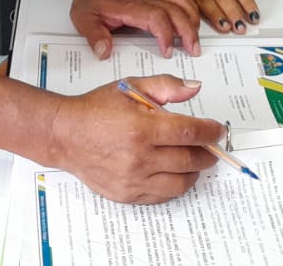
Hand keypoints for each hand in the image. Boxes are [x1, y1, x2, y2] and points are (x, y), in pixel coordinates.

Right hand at [45, 75, 221, 203]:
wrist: (64, 135)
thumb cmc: (95, 110)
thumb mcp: (130, 86)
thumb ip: (165, 86)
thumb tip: (194, 88)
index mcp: (141, 128)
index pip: (190, 133)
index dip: (210, 132)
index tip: (217, 129)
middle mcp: (138, 157)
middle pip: (189, 160)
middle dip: (207, 153)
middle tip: (211, 147)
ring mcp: (133, 180)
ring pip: (180, 183)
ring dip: (194, 172)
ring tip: (194, 161)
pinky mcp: (127, 194)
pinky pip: (162, 196)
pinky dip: (175, 185)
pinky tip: (175, 173)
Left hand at [71, 0, 200, 57]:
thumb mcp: (84, 18)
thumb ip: (94, 35)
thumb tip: (104, 51)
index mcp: (130, 6)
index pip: (155, 18)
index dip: (165, 34)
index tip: (168, 51)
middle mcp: (146, 0)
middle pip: (176, 11)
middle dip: (188, 31)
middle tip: (194, 50)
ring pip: (181, 3)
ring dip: (192, 20)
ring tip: (196, 39)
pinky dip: (191, 6)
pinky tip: (195, 15)